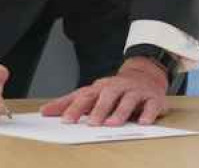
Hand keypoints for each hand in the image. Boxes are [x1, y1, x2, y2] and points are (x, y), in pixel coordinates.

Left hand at [40, 57, 169, 126]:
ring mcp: (135, 92)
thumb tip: (45, 110)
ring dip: (119, 111)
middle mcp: (116, 87)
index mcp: (100, 88)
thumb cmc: (113, 89)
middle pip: (106, 96)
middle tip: (91, 123)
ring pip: (127, 99)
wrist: (145, 75)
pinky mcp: (152, 98)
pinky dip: (147, 114)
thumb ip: (69, 103)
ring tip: (112, 123)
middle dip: (98, 109)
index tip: (65, 120)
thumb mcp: (92, 93)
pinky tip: (142, 122)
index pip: (85, 96)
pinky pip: (151, 105)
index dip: (74, 108)